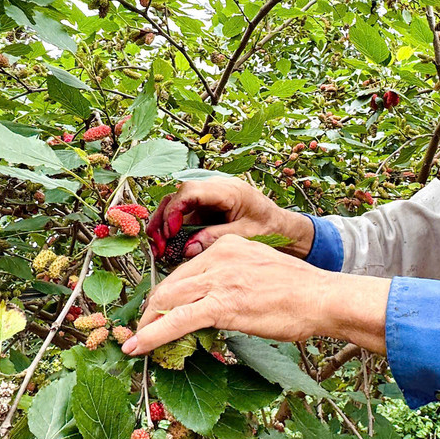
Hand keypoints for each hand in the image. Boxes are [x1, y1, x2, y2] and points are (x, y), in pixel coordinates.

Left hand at [122, 235, 390, 355]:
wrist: (322, 298)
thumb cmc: (300, 291)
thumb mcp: (261, 270)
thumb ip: (235, 278)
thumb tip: (217, 301)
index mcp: (227, 246)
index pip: (184, 271)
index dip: (167, 295)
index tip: (158, 312)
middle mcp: (218, 257)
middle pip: (170, 284)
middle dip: (151, 310)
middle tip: (141, 330)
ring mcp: (219, 279)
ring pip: (168, 300)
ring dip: (147, 324)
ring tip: (134, 342)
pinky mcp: (222, 304)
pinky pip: (178, 320)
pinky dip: (153, 335)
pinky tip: (138, 346)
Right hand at [145, 176, 313, 260]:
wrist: (282, 226)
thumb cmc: (270, 227)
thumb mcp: (246, 234)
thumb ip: (216, 238)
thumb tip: (187, 247)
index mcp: (228, 190)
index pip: (190, 191)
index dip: (175, 211)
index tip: (170, 232)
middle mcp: (214, 189)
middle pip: (177, 197)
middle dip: (162, 220)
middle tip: (156, 244)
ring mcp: (208, 199)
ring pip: (175, 207)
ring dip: (163, 227)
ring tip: (158, 249)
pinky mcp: (205, 209)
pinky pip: (183, 217)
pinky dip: (173, 231)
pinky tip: (168, 247)